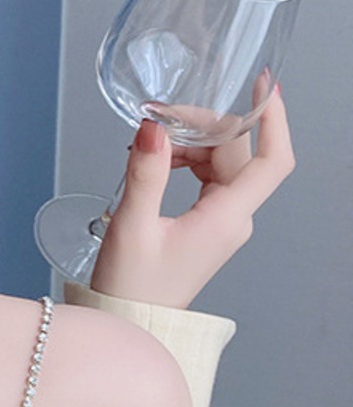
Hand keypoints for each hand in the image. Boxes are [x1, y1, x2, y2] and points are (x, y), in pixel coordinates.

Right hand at [90, 80, 295, 308]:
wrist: (132, 320)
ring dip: (188, 142)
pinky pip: (208, 175)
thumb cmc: (133, 285)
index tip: (265, 86)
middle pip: (237, 152)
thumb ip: (145, 172)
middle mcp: (234, 217)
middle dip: (202, 124)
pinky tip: (154, 160)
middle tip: (159, 113)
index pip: (273, 161)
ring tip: (145, 143)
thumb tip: (154, 126)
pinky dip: (184, 158)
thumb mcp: (133, 224)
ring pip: (221, 160)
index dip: (274, 119)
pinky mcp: (209, 222)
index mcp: (227, 218)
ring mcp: (224, 220)